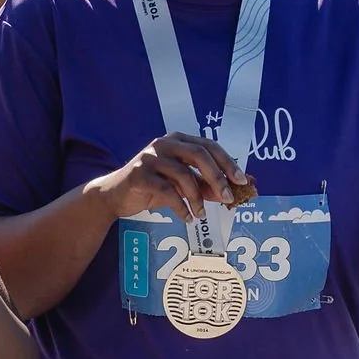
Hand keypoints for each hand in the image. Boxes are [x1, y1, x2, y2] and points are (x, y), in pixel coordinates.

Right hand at [90, 132, 253, 226]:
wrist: (115, 196)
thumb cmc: (151, 188)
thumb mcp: (182, 186)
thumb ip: (205, 187)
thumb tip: (232, 194)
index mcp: (178, 141)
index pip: (209, 146)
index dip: (228, 163)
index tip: (242, 181)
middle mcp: (164, 144)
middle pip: (199, 155)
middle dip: (217, 177)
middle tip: (228, 198)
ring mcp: (150, 157)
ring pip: (183, 174)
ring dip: (197, 198)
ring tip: (202, 214)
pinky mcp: (139, 174)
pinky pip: (166, 190)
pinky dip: (180, 206)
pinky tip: (187, 217)